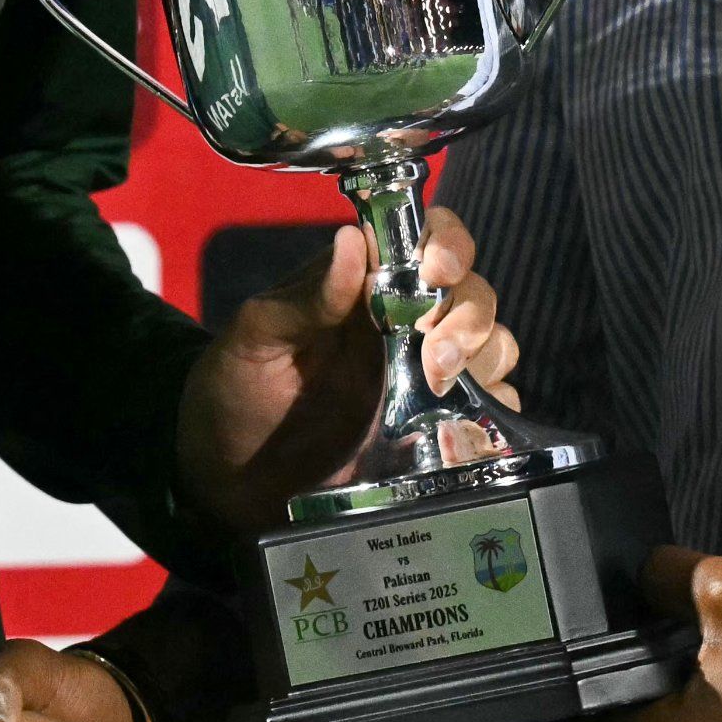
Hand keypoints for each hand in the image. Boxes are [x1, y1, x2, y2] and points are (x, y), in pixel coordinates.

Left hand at [176, 207, 519, 535]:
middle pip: (471, 291)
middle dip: (466, 309)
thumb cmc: (233, 394)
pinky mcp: (435, 428)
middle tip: (432, 346)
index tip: (435, 267)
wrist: (228, 482)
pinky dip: (493, 405)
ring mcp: (423, 377)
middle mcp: (402, 324)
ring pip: (491, 342)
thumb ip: (306, 298)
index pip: (424, 241)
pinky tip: (461, 419)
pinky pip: (490, 406)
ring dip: (482, 351)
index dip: (446, 242)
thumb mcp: (254, 340)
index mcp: (361, 288)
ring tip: (438, 381)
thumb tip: (353, 238)